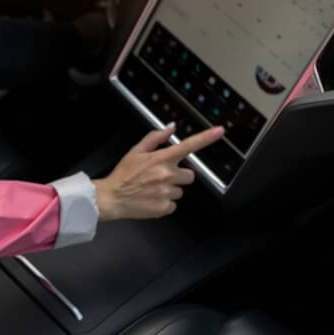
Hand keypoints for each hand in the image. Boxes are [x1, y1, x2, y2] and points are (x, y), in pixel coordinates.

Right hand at [94, 125, 224, 221]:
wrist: (113, 198)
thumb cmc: (123, 174)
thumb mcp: (136, 151)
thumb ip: (155, 138)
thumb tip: (171, 127)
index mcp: (161, 159)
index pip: (188, 145)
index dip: (206, 138)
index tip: (220, 131)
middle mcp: (167, 174)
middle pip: (189, 175)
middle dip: (179, 175)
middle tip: (161, 176)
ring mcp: (167, 192)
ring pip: (180, 190)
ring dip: (170, 189)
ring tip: (152, 188)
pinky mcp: (165, 207)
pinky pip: (173, 204)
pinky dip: (165, 202)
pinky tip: (152, 198)